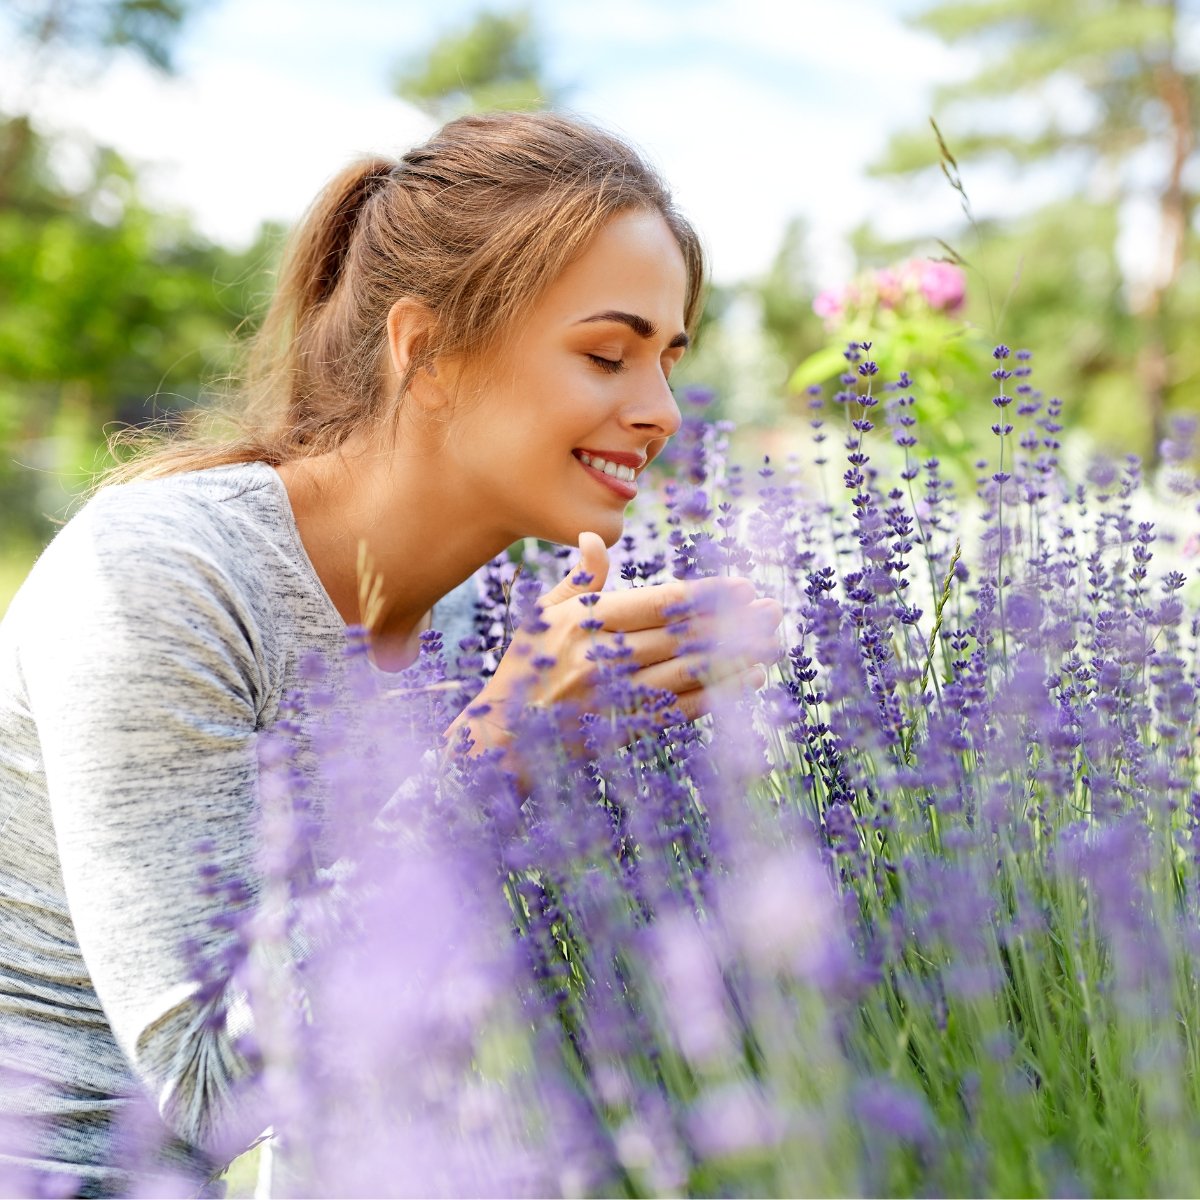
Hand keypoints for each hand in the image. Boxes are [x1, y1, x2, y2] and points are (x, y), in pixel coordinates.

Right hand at [445, 531, 783, 766]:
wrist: (503, 736)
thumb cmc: (524, 667)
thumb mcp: (543, 616)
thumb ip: (580, 580)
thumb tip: (597, 538)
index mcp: (585, 622)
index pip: (659, 603)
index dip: (706, 594)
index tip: (741, 586)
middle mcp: (602, 656)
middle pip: (683, 635)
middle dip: (733, 622)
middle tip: (772, 609)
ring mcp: (615, 695)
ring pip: (689, 671)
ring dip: (736, 656)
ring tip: (773, 641)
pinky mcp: (624, 727)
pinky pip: (681, 708)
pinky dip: (719, 694)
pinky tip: (749, 680)